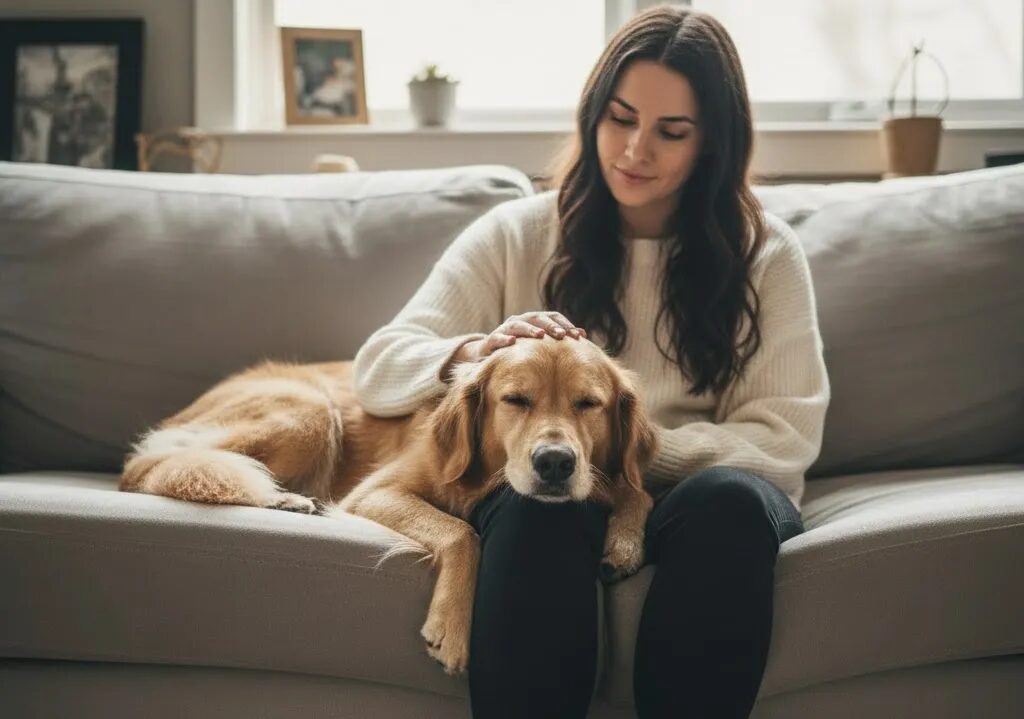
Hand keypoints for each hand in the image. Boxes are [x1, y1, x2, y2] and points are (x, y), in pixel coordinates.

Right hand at [461, 312, 586, 362]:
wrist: (488, 355)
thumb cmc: (520, 349)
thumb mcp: (538, 344)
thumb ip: (557, 337)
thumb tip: (583, 334)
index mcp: (533, 320)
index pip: (552, 316)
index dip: (565, 324)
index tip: (578, 336)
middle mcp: (520, 320)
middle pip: (537, 318)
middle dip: (550, 326)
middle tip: (562, 336)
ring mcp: (504, 329)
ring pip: (518, 325)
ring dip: (529, 329)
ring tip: (540, 336)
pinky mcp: (491, 341)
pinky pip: (497, 338)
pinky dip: (504, 339)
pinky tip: (512, 343)